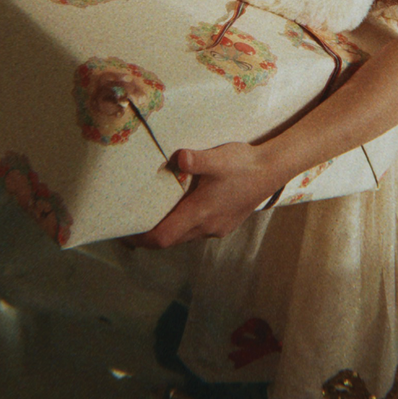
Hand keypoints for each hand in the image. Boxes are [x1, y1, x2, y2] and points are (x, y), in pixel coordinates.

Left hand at [125, 143, 278, 248]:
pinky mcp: (225, 224)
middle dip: (150, 235)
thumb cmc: (244, 164)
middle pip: (170, 240)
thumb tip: (178, 157)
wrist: (272, 171)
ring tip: (153, 215)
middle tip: (132, 223)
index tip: (125, 232)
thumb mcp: (218, 158)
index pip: (163, 237)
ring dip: (168, 231)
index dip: (141, 238)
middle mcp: (206, 226)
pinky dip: (184, 226)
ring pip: (184, 237)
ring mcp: (217, 228)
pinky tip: (183, 209)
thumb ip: (197, 160)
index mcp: (199, 213)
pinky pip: (197, 231)